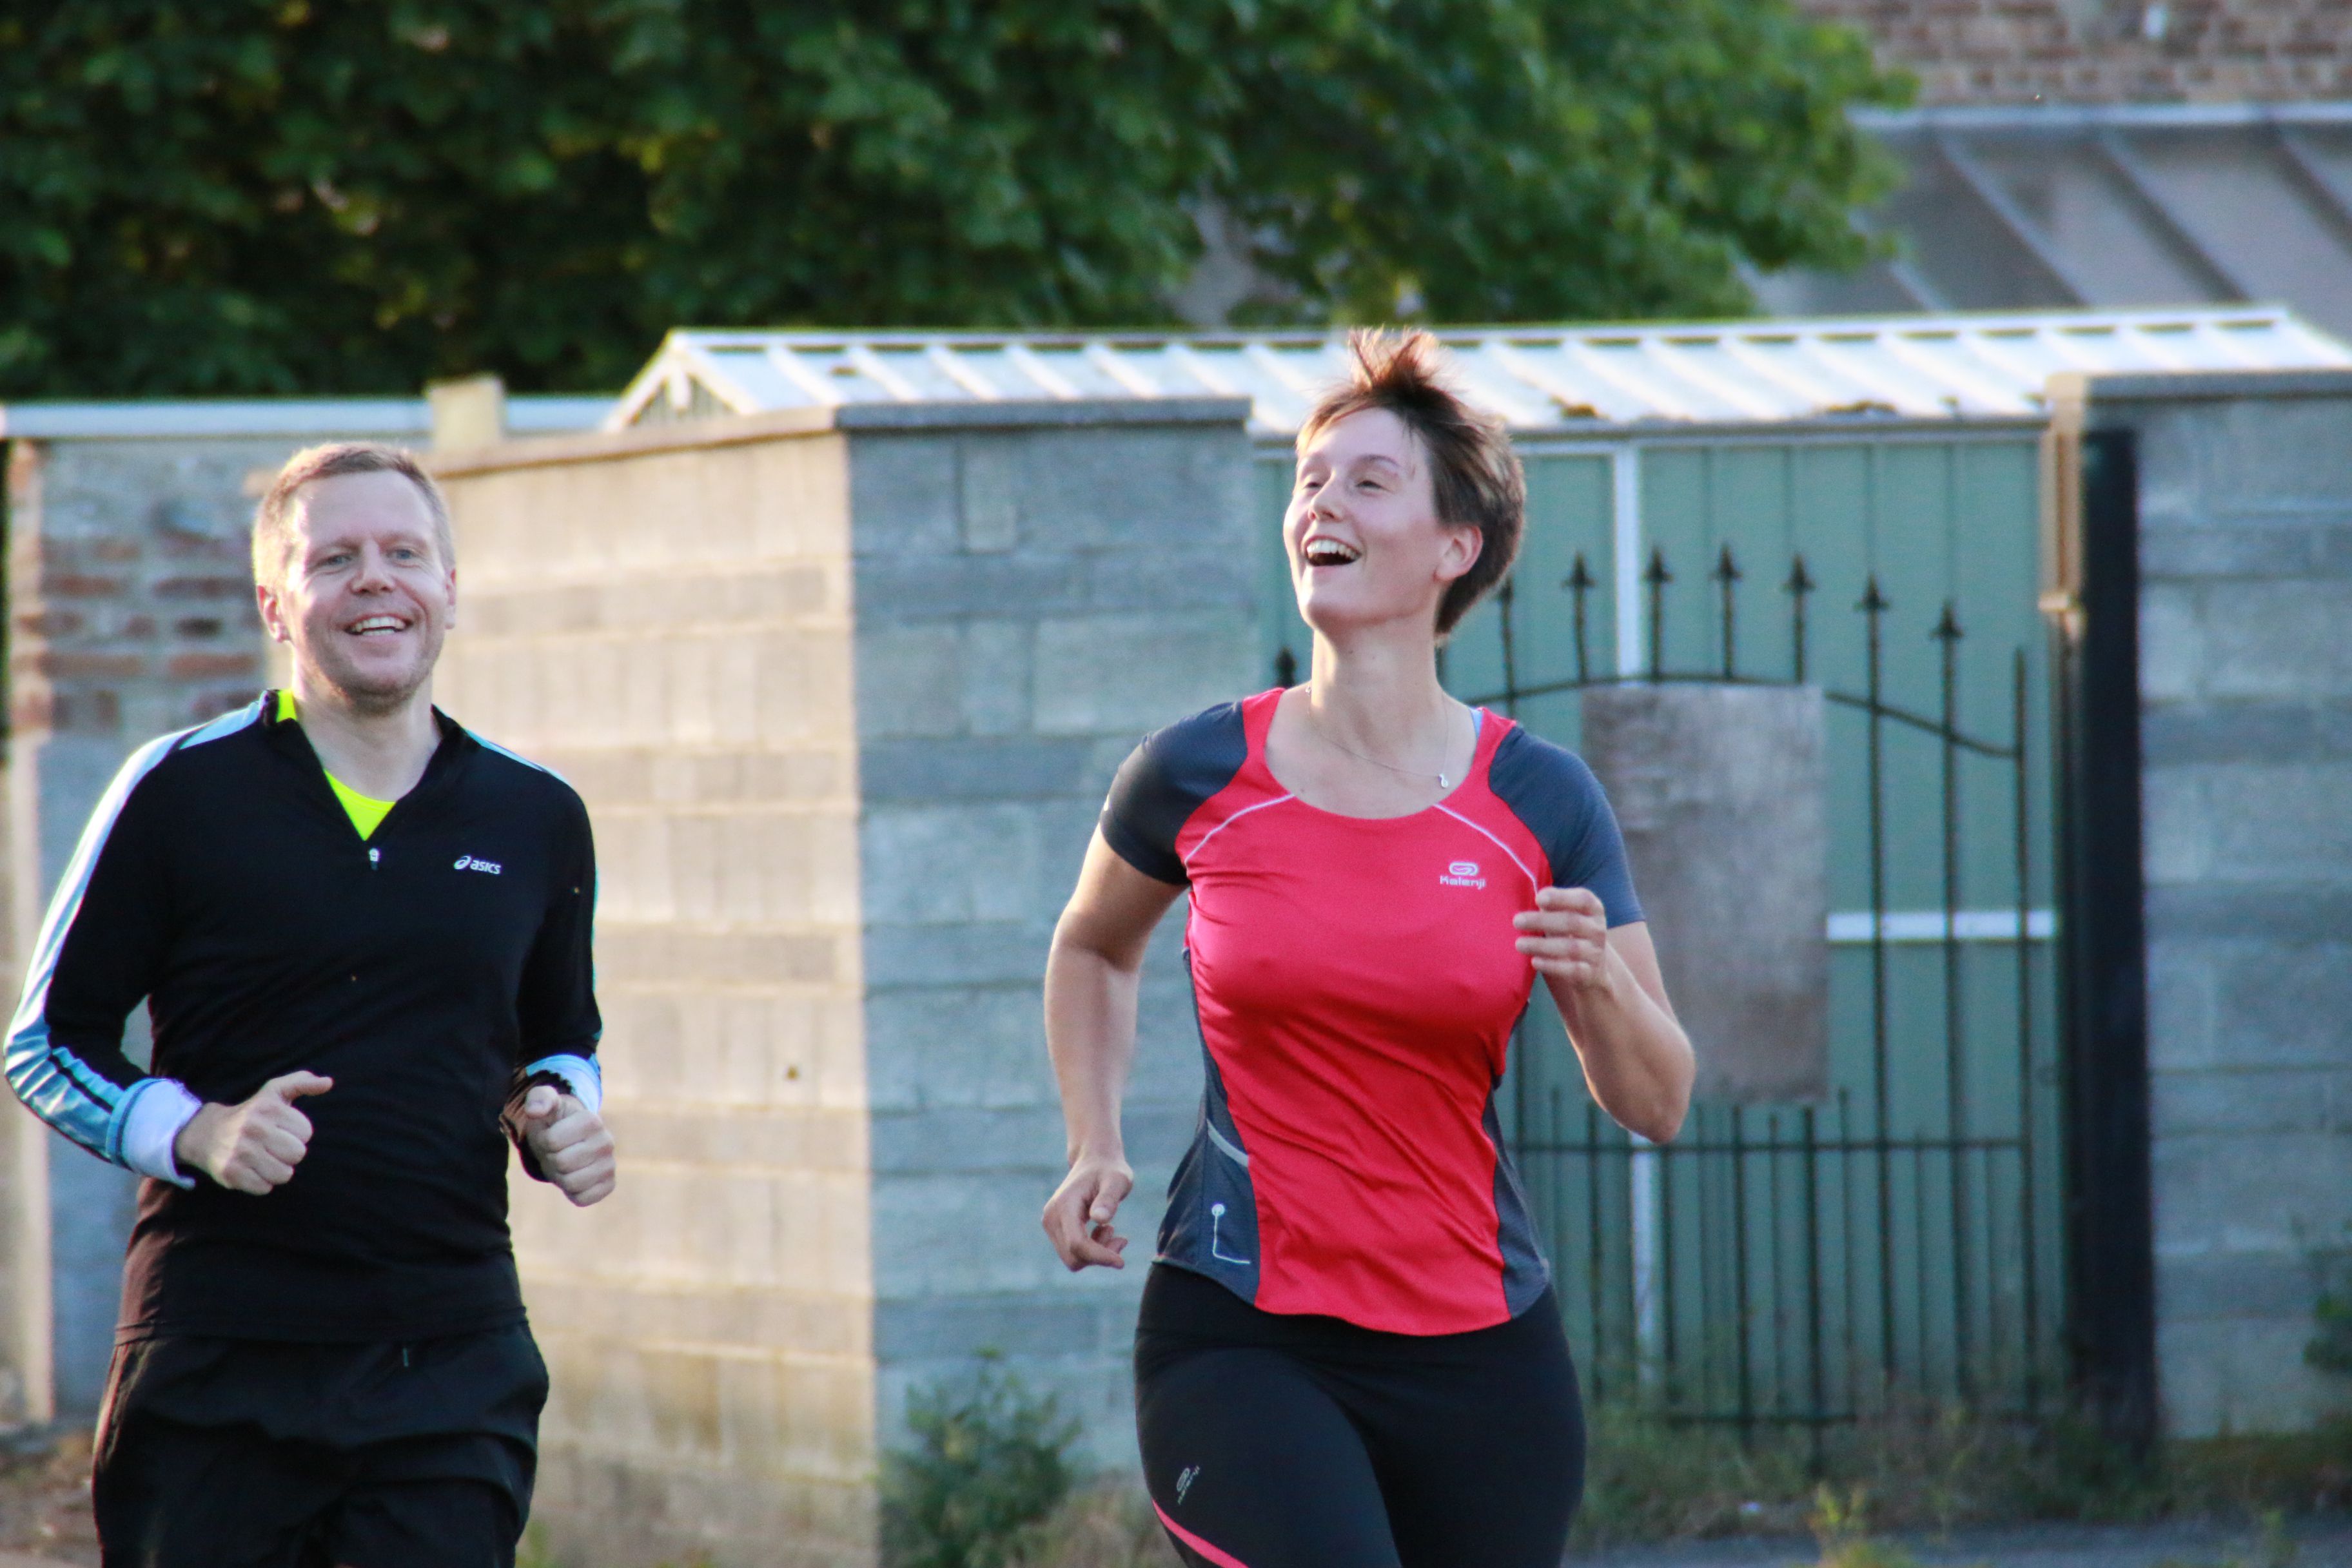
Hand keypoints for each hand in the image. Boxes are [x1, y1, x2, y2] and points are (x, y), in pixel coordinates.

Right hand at [174, 1071, 332, 1194]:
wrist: (206, 1133)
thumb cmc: (252, 1112)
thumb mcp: (275, 1091)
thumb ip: (303, 1083)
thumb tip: (328, 1083)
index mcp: (268, 1108)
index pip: (306, 1132)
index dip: (297, 1133)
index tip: (282, 1129)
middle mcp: (253, 1128)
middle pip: (297, 1154)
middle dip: (289, 1152)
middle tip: (273, 1146)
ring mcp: (240, 1151)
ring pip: (284, 1174)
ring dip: (277, 1170)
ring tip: (263, 1158)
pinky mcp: (230, 1173)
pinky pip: (265, 1188)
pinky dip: (261, 1182)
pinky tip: (251, 1169)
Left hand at [513, 1085, 615, 1206]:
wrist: (569, 1140)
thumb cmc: (554, 1122)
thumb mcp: (544, 1105)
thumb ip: (538, 1099)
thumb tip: (535, 1110)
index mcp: (592, 1120)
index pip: (552, 1141)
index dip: (544, 1141)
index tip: (551, 1135)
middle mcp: (607, 1142)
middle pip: (561, 1163)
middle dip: (551, 1159)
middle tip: (557, 1151)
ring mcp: (610, 1165)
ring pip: (571, 1183)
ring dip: (560, 1176)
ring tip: (565, 1164)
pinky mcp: (609, 1185)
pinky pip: (582, 1199)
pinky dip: (571, 1192)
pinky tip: (575, 1177)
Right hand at [1042, 1150, 1131, 1270]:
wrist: (1095, 1161)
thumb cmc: (1109, 1170)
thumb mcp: (1117, 1180)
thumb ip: (1109, 1198)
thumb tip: (1099, 1219)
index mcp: (1064, 1205)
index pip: (1077, 1244)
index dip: (1099, 1256)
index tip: (1121, 1262)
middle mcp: (1051, 1217)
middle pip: (1073, 1257)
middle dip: (1099, 1256)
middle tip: (1121, 1240)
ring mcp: (1051, 1224)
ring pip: (1073, 1258)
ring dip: (1097, 1253)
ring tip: (1112, 1231)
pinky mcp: (1056, 1229)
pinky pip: (1073, 1253)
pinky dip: (1092, 1250)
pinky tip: (1104, 1231)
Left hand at [1513, 886, 1614, 990]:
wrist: (1592, 967)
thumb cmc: (1570, 933)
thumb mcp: (1566, 915)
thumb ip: (1553, 905)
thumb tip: (1537, 897)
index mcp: (1593, 910)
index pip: (1583, 899)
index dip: (1561, 898)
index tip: (1538, 899)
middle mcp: (1598, 930)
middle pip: (1572, 923)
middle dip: (1543, 921)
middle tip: (1517, 921)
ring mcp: (1595, 952)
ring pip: (1571, 948)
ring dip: (1542, 945)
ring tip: (1519, 943)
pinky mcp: (1589, 973)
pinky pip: (1572, 970)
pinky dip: (1552, 965)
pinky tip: (1534, 961)